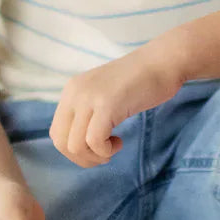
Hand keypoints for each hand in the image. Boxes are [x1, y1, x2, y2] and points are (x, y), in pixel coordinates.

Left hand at [50, 38, 187, 167]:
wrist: (162, 61)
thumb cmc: (141, 81)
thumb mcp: (104, 94)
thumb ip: (88, 112)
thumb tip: (78, 145)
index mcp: (71, 90)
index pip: (56, 132)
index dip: (73, 150)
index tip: (96, 148)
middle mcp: (75, 92)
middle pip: (61, 142)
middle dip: (82, 158)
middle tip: (105, 153)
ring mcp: (89, 97)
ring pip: (75, 146)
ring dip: (95, 156)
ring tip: (113, 146)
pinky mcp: (107, 104)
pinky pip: (94, 141)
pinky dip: (106, 151)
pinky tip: (119, 142)